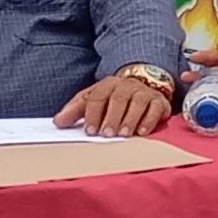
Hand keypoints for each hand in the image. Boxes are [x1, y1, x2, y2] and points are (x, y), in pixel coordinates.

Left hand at [57, 69, 175, 136]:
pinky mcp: (159, 101)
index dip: (93, 114)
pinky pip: (155, 109)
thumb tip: (58, 122)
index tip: (90, 130)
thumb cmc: (113, 98)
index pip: (98, 96)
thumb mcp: (93, 100)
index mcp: (107, 84)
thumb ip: (75, 111)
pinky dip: (149, 121)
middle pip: (118, 99)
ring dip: (130, 119)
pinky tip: (142, 132)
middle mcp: (126, 86)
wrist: (143, 83)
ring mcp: (144, 92)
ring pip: (137, 103)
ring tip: (123, 134)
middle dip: (112, 117)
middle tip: (107, 133)